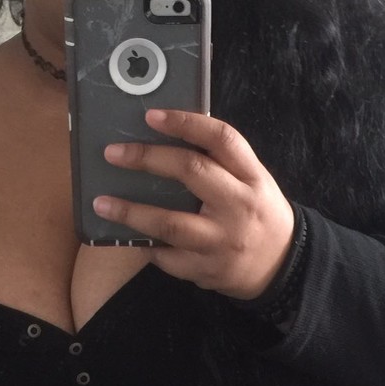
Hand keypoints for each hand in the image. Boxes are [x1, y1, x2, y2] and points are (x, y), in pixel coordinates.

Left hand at [96, 108, 295, 299]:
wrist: (282, 267)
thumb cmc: (258, 214)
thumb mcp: (253, 182)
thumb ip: (220, 163)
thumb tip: (165, 139)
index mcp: (252, 177)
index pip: (221, 139)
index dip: (185, 122)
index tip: (151, 116)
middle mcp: (239, 206)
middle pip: (191, 172)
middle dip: (147, 159)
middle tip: (113, 154)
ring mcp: (222, 241)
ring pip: (170, 223)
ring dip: (131, 212)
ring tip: (102, 203)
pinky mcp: (207, 270)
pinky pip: (168, 257)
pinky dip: (148, 246)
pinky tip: (132, 236)